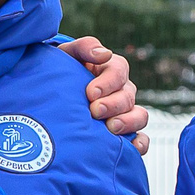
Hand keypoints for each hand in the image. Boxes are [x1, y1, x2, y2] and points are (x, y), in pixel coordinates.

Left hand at [59, 36, 150, 155]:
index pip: (119, 71)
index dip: (108, 82)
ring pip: (140, 116)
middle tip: (95, 111)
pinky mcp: (126, 133)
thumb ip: (84, 47)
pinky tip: (130, 147)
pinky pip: (141, 139)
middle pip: (127, 97)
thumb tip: (104, 54)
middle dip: (112, 105)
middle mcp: (123, 91)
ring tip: (110, 128)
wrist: (53, 97)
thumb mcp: (68, 54)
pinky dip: (140, 144)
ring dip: (128, 123)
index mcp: (112, 69)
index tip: (90, 93)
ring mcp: (126, 113)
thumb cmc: (62, 72)